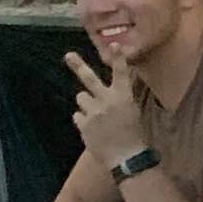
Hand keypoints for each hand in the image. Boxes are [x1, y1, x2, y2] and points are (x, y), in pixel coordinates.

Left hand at [65, 45, 148, 174]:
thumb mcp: (132, 111)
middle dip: (78, 65)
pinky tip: (93, 129)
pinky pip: (77, 116)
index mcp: (123, 97)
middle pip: (89, 78)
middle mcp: (106, 101)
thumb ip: (119, 99)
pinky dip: (83, 120)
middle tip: (68, 55)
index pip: (121, 73)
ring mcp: (93, 113)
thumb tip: (107, 91)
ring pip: (81, 98)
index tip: (113, 44)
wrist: (126, 157)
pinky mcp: (83, 125)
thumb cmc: (134, 134)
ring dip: (86, 104)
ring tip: (96, 116)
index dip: (117, 58)